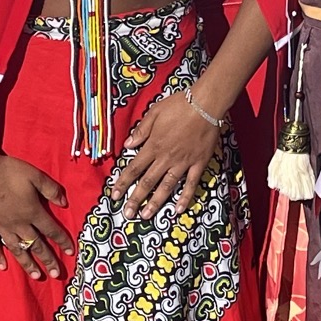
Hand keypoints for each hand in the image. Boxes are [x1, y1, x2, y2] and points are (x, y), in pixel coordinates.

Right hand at [0, 150, 74, 281]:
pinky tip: (3, 267)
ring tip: (36, 276)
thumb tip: (64, 203)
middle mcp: (19, 224)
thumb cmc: (12, 171)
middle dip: (48, 260)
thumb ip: (52, 190)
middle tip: (56, 274)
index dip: (63, 241)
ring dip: (27, 264)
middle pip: (36, 245)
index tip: (71, 253)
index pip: (51, 231)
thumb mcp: (37, 176)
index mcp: (32, 212)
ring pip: (17, 250)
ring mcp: (3, 226)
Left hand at [109, 88, 227, 221]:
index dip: (123, 182)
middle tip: (127, 214)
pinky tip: (178, 210)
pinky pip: (191, 184)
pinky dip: (184, 198)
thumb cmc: (179, 105)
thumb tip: (127, 146)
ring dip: (155, 202)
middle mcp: (166, 158)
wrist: (205, 104)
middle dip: (135, 199)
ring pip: (166, 187)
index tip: (114, 195)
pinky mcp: (198, 164)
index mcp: (153, 145)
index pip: (134, 168)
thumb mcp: (154, 112)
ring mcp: (183, 163)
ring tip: (146, 215)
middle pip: (147, 182)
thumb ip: (141, 130)